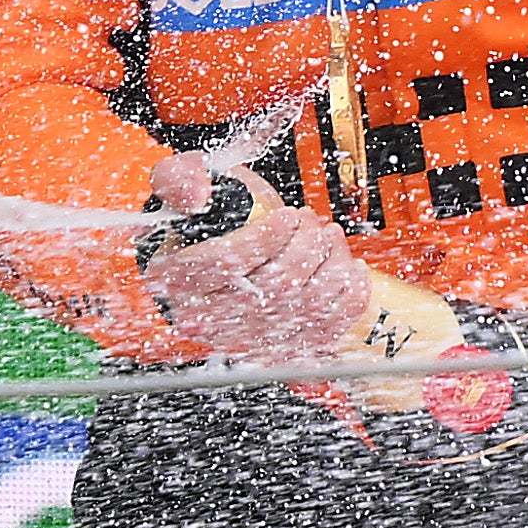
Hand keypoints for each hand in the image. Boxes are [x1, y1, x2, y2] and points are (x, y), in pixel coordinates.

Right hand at [140, 182, 375, 364]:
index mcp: (178, 278)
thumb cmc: (201, 222)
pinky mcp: (282, 348)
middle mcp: (211, 317)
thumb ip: (178, 179)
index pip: (227, 265)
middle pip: (274, 286)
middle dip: (305, 244)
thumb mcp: (178, 187)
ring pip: (307, 304)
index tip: (285, 217)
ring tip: (325, 235)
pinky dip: (349, 295)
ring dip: (330, 262)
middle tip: (306, 219)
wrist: (215, 254)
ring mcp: (248, 337)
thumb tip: (196, 194)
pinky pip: (328, 328)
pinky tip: (344, 268)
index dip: (264, 238)